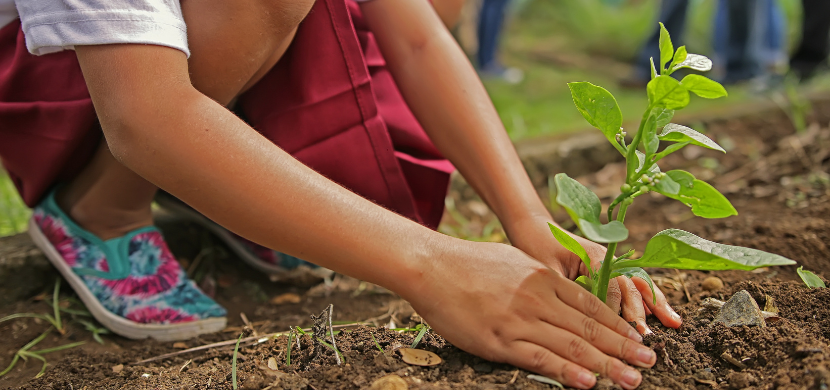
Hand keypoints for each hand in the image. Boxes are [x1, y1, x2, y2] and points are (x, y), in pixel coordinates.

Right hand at [402, 240, 655, 388]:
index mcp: (544, 278)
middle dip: (623, 347)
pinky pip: (540, 359)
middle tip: (649, 362)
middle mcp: (539, 298)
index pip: (591, 306)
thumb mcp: (514, 261)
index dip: (618, 325)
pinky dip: (567, 372)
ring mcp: (520, 320)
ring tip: (632, 379)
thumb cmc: (469, 263)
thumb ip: (540, 280)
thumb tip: (562, 292)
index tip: (638, 339)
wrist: (431, 266)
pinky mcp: (499, 340)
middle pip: (590, 328)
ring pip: (572, 346)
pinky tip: (588, 382)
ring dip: (607, 365)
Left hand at [504, 215, 681, 333]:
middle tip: (647, 336)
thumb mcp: (546, 269)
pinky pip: (632, 284)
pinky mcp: (609, 269)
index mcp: (593, 255)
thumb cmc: (536, 247)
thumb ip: (565, 289)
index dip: (616, 309)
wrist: (534, 228)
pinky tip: (661, 314)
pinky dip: (648, 299)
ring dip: (655, 304)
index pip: (612, 285)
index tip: (620, 331)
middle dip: (641, 311)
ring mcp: (611, 263)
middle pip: (630, 285)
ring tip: (674, 323)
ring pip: (638, 284)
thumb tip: (578, 316)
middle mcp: (607, 258)